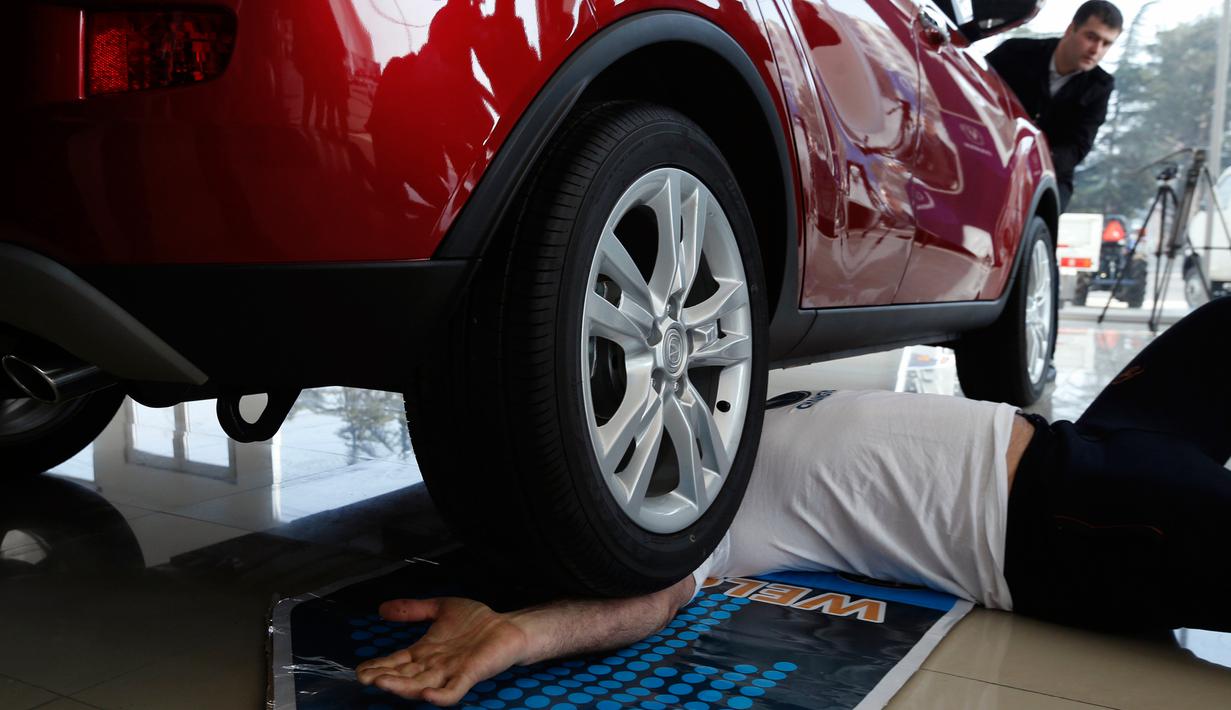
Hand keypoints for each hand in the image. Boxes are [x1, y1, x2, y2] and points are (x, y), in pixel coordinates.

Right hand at [355, 597, 529, 705]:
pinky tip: (426, 696)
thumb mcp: (440, 608)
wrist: (508, 626)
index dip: (379, 666)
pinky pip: (452, 691)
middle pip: (405, 676)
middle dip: (385, 678)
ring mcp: (451, 672)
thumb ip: (413, 609)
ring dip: (402, 687)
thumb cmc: (478, 621)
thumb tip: (382, 608)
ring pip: (421, 685)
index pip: (397, 661)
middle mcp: (434, 665)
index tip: (360, 670)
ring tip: (383, 683)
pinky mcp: (469, 674)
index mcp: (425, 651)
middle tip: (366, 679)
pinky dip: (440, 697)